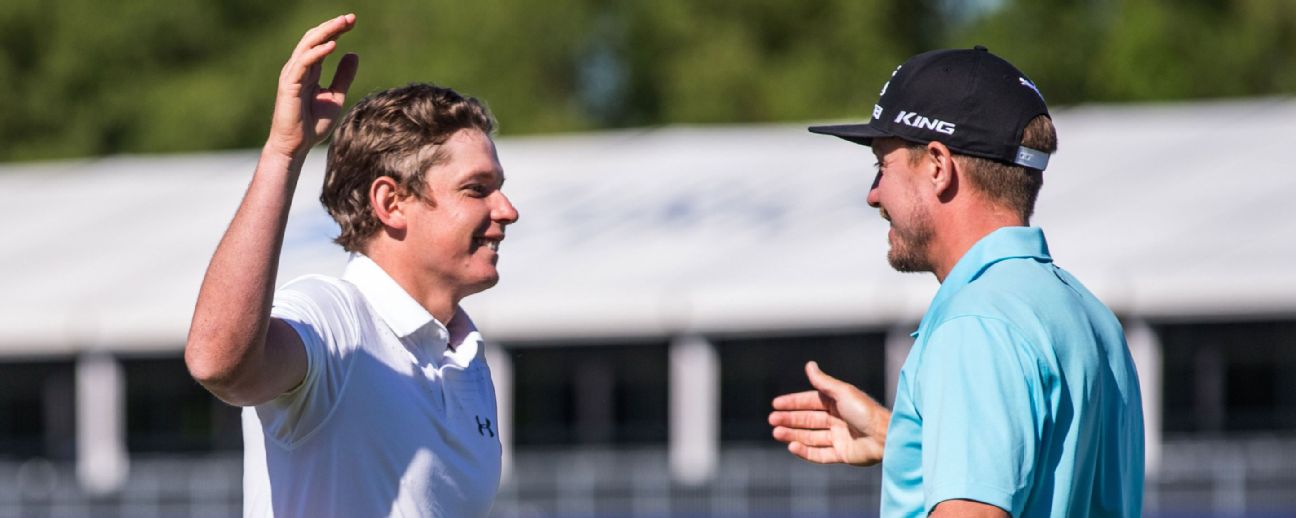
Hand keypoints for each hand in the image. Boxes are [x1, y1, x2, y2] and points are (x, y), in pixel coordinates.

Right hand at [266, 14, 359, 160]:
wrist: (297, 146)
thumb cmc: (312, 125)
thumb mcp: (335, 97)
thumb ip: (343, 76)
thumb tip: (353, 53)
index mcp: (309, 71)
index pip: (322, 43)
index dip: (336, 31)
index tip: (352, 21)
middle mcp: (298, 69)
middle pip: (313, 39)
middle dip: (332, 26)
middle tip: (350, 17)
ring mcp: (292, 75)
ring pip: (307, 46)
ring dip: (325, 33)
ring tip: (342, 24)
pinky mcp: (289, 85)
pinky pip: (303, 63)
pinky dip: (317, 53)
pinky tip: (332, 46)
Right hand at [769, 361, 889, 465]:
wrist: (886, 437)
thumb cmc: (866, 411)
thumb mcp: (842, 392)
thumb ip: (823, 381)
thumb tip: (809, 365)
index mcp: (838, 403)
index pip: (810, 402)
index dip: (793, 402)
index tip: (775, 404)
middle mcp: (837, 420)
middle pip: (808, 420)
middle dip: (789, 419)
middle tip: (772, 420)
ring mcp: (840, 438)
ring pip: (811, 436)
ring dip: (793, 434)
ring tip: (776, 433)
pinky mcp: (843, 454)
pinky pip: (820, 454)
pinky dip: (806, 451)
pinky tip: (792, 446)